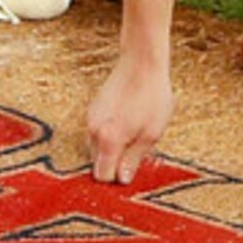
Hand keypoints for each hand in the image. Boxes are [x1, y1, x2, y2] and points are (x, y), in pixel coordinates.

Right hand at [85, 52, 173, 184]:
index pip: (102, 176)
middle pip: (98, 163)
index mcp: (108, 140)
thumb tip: (122, 180)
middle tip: (138, 148)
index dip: (117, 177)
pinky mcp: (92, 110)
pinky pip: (98, 133)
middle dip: (115, 162)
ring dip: (113, 148)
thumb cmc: (152, 97)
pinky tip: (128, 121)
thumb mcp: (151, 134)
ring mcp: (90, 119)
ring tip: (135, 132)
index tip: (132, 170)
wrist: (141, 62)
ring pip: (97, 148)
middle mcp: (93, 131)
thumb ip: (133, 160)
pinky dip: (110, 134)